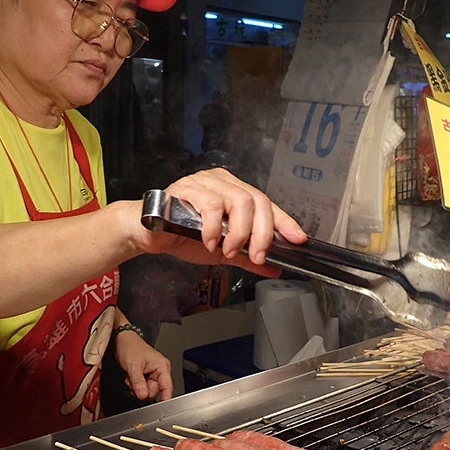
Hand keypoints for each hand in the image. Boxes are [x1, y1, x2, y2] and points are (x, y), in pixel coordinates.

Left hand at [115, 331, 172, 400]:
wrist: (122, 340)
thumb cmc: (130, 347)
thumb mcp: (133, 365)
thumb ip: (138, 382)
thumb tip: (143, 396)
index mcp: (162, 366)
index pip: (167, 386)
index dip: (165, 398)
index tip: (161, 408)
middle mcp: (160, 371)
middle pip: (154, 391)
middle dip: (142, 390)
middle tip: (132, 382)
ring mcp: (153, 374)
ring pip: (147, 390)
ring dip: (137, 388)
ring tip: (130, 377)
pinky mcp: (146, 376)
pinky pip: (142, 387)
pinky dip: (135, 386)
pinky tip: (130, 378)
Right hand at [132, 168, 306, 276]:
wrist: (150, 235)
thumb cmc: (184, 236)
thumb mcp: (224, 251)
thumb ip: (248, 257)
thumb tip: (275, 268)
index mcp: (236, 193)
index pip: (268, 204)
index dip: (285, 221)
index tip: (298, 239)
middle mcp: (224, 183)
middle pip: (257, 201)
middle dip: (262, 233)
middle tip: (257, 255)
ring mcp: (206, 182)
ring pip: (238, 200)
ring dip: (238, 232)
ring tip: (227, 250)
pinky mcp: (187, 187)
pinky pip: (210, 204)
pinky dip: (214, 227)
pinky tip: (209, 242)